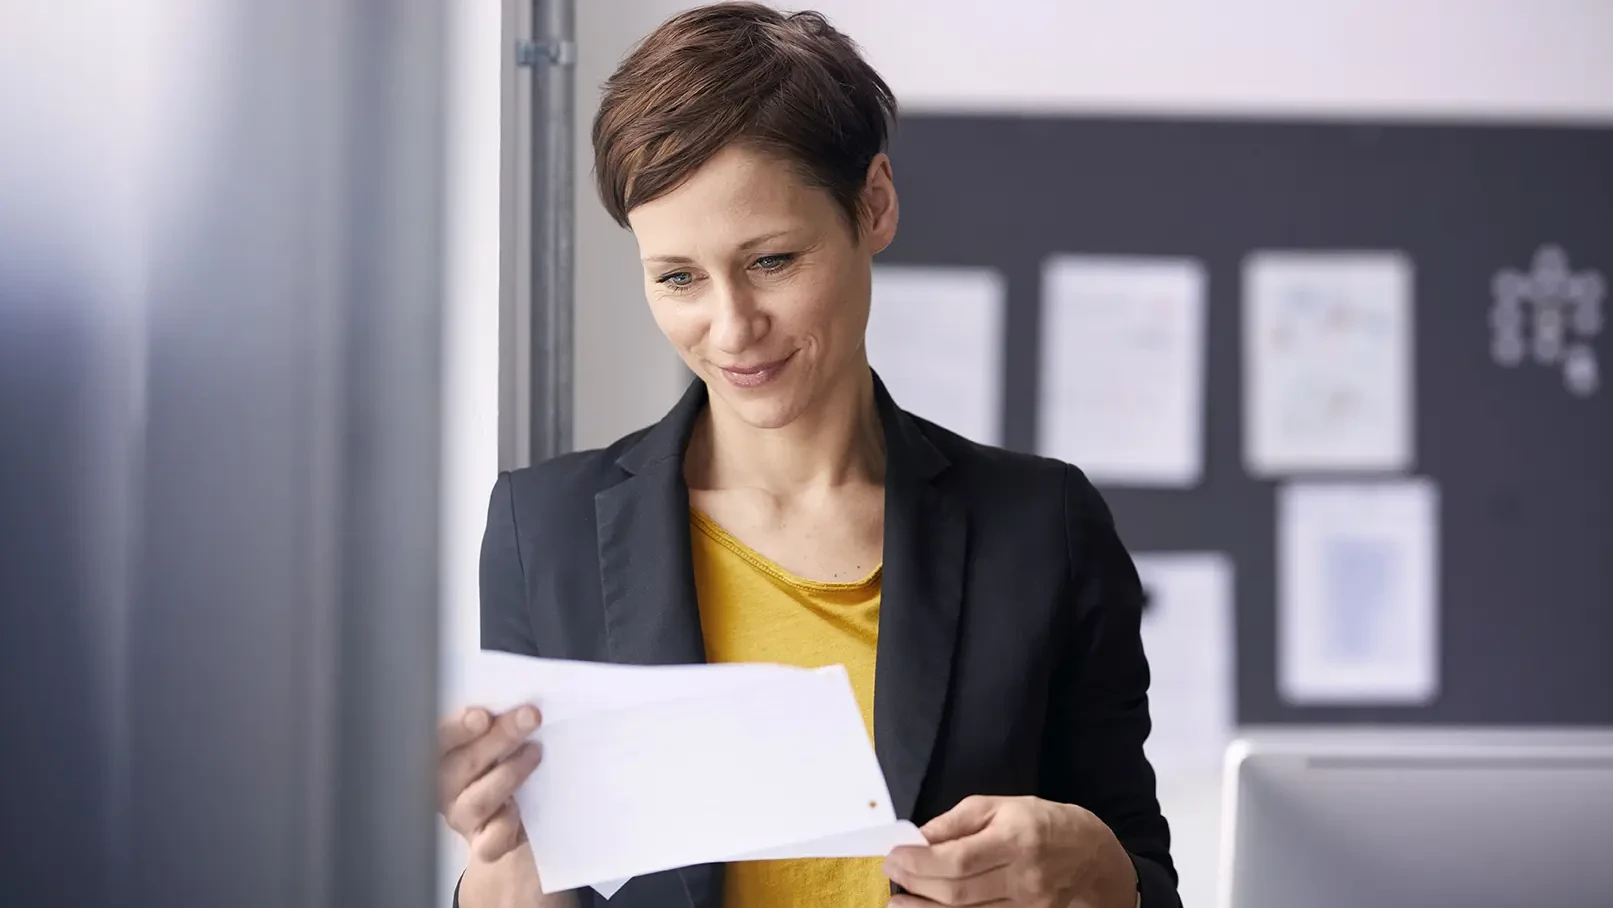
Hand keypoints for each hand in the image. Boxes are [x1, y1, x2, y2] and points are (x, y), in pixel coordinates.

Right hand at [438, 704, 543, 863]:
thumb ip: (496, 720)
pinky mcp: (484, 844)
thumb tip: (520, 703)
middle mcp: (445, 787)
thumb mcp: (495, 736)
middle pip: (462, 764)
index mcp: (440, 755)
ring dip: (510, 773)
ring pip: (478, 800)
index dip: (457, 728)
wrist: (515, 813)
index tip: (482, 716)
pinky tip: (518, 809)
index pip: (438, 738)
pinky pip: (490, 842)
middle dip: (498, 738)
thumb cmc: (502, 760)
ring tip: (535, 752)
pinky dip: (505, 825)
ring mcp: (463, 817)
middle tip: (530, 717)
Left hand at [883, 795, 1136, 907]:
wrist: (1095, 858)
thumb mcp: (1002, 806)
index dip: (919, 863)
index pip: (958, 860)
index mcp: (1016, 839)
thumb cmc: (1044, 823)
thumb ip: (957, 822)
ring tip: (899, 901)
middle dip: (916, 885)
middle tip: (890, 876)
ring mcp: (1028, 907)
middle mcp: (1024, 878)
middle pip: (958, 893)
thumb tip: (918, 838)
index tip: (893, 857)